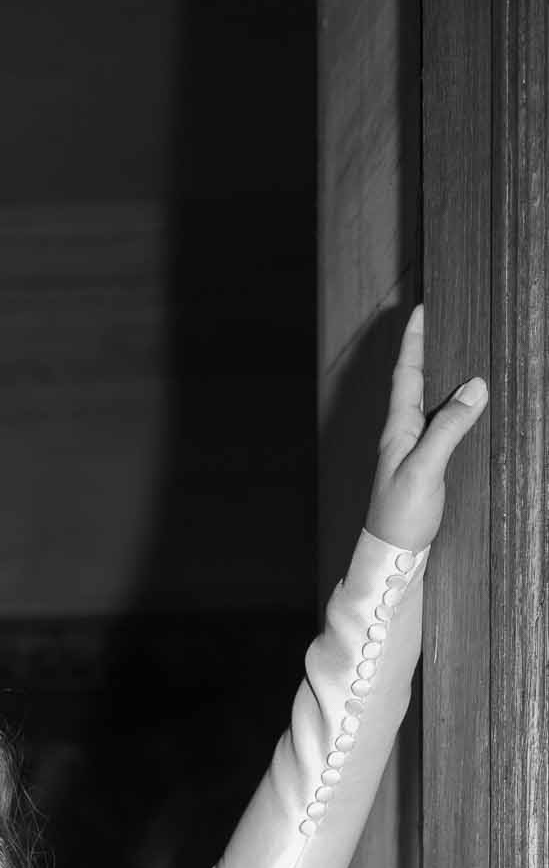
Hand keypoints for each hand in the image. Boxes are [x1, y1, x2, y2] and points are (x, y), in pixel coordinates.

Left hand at [365, 303, 487, 552]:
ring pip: (428, 403)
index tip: (422, 310)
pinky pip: (439, 426)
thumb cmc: (401, 516)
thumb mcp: (426, 468)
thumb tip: (476, 385)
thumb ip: (449, 428)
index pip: (406, 375)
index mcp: (397, 429)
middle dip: (427, 351)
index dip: (414, 342)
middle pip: (415, 383)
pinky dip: (452, 409)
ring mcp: (411, 452)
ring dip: (440, 378)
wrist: (392, 557)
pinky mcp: (424, 468)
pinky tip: (466, 408)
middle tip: (442, 322)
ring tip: (457, 353)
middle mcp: (402, 435)